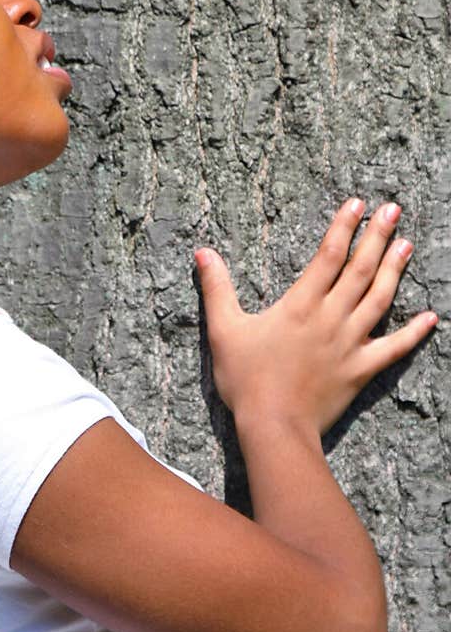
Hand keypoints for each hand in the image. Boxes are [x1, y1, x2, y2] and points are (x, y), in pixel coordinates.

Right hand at [194, 199, 437, 438]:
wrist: (274, 427)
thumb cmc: (246, 380)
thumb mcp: (224, 330)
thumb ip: (217, 289)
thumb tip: (203, 253)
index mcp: (300, 305)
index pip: (328, 255)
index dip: (344, 227)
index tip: (357, 204)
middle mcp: (330, 318)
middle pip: (360, 270)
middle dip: (378, 237)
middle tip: (393, 210)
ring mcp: (350, 344)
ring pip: (379, 299)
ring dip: (395, 270)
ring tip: (407, 244)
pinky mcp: (361, 370)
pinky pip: (394, 348)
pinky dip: (414, 333)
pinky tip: (431, 317)